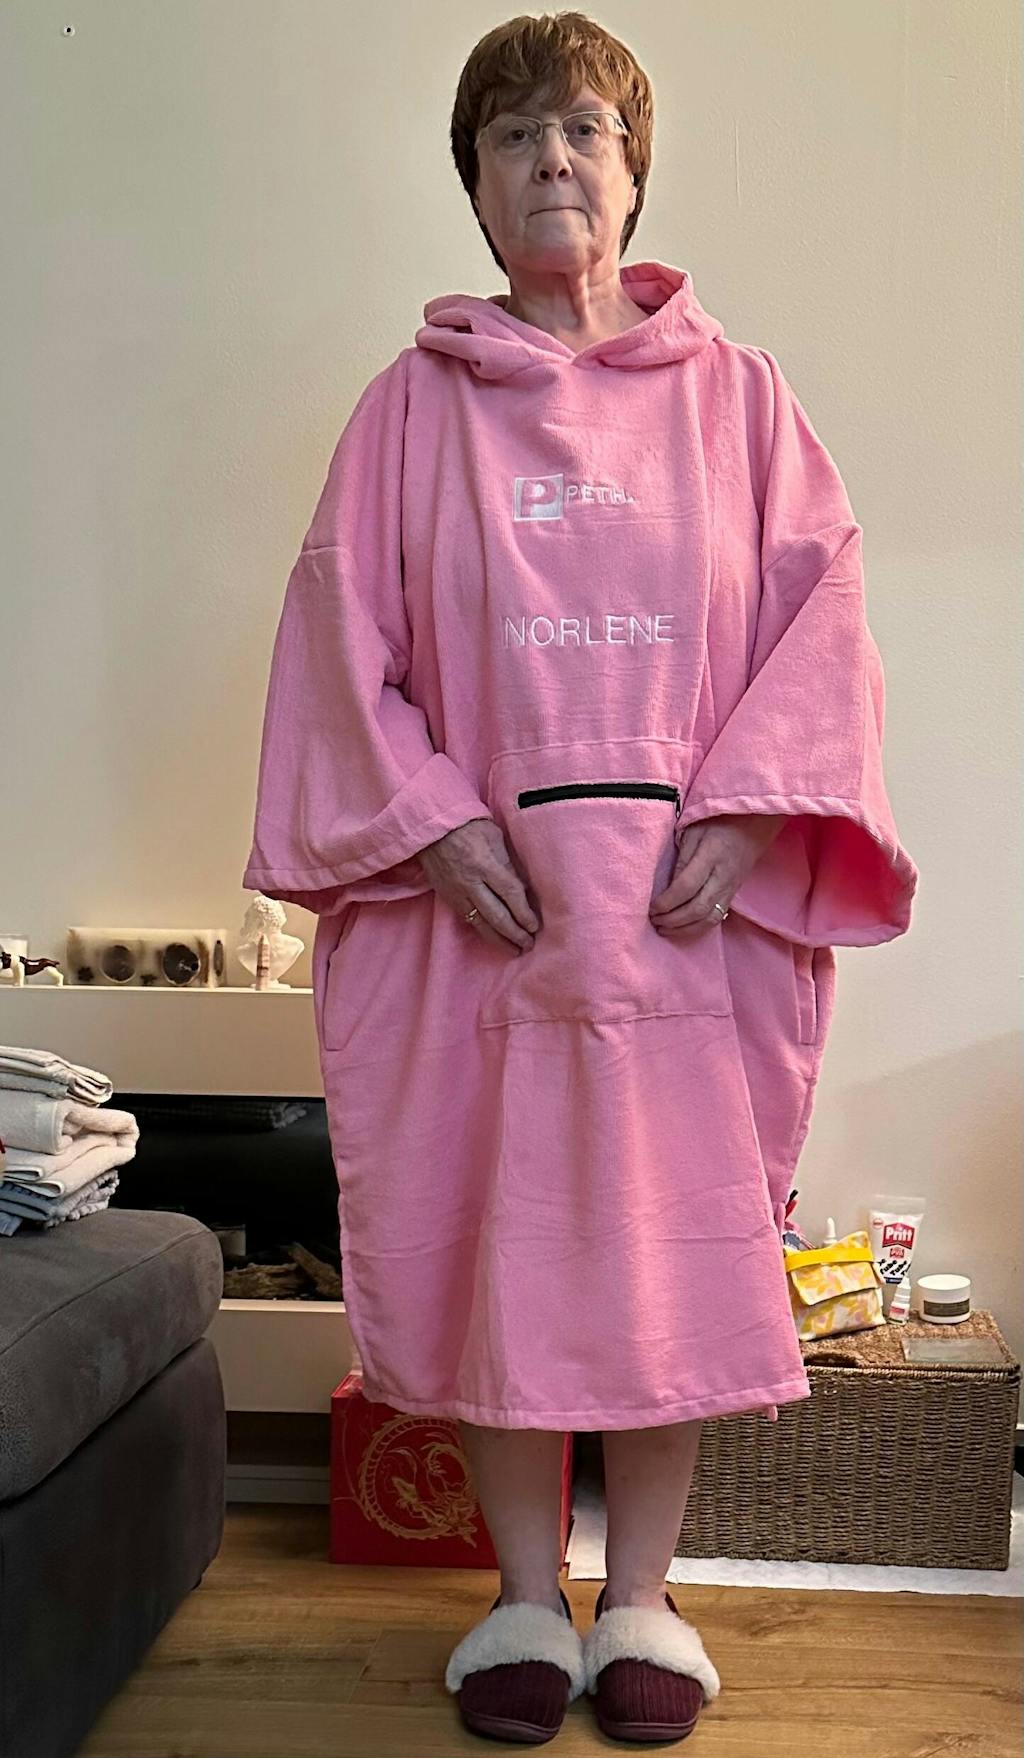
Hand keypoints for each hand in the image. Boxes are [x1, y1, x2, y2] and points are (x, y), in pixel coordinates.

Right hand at [418, 818, 538, 952]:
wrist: (431, 827)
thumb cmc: (468, 826)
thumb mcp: (494, 837)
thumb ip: (507, 864)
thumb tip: (521, 889)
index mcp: (484, 864)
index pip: (510, 895)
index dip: (524, 913)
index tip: (535, 926)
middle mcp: (470, 883)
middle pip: (497, 916)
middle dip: (515, 933)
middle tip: (528, 944)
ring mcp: (456, 893)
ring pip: (480, 924)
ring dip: (499, 939)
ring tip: (514, 950)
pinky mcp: (447, 897)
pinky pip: (467, 919)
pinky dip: (482, 931)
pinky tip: (493, 938)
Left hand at [649, 813, 787, 931]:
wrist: (754, 822)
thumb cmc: (719, 822)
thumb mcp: (693, 831)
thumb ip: (681, 859)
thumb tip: (667, 888)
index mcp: (712, 856)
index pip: (687, 886)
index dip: (667, 901)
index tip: (651, 906)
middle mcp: (723, 877)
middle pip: (698, 908)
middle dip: (673, 920)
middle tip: (653, 920)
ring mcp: (731, 889)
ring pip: (708, 919)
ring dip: (684, 929)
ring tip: (664, 929)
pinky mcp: (733, 895)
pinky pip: (716, 919)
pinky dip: (697, 928)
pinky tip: (682, 928)